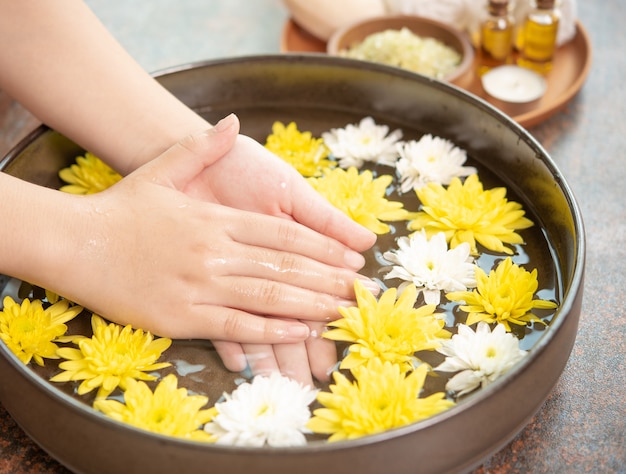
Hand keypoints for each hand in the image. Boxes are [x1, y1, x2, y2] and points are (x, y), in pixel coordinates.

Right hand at [42, 118, 373, 368]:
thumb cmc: (123, 208)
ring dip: (310, 306)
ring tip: (341, 313)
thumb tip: (230, 120)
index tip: (350, 261)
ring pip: (268, 297)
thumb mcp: (163, 169)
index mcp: (218, 219)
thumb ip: (201, 147)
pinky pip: (237, 326)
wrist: (76, 241)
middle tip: (359, 292)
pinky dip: (271, 331)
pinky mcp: (183, 316)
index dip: (322, 249)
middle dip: (327, 280)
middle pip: (284, 268)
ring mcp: (200, 285)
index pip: (284, 235)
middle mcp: (215, 251)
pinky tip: (299, 333)